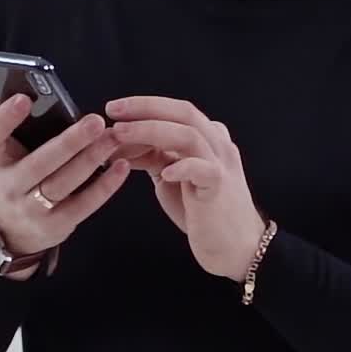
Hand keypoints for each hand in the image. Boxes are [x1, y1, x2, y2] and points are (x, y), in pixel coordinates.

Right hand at [0, 95, 129, 273]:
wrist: (10, 228)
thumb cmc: (12, 173)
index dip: (3, 120)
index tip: (23, 98)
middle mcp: (8, 186)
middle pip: (38, 164)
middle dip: (68, 142)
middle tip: (95, 120)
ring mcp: (31, 209)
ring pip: (62, 183)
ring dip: (91, 160)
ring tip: (113, 138)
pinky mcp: (56, 225)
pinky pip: (83, 205)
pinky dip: (105, 186)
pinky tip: (122, 166)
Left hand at [105, 96, 265, 281]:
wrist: (236, 245)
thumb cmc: (203, 212)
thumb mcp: (173, 177)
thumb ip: (156, 157)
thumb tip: (123, 143)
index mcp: (207, 139)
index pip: (177, 111)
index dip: (145, 106)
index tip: (114, 109)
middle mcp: (217, 145)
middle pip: (184, 113)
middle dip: (146, 108)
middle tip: (114, 110)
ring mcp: (221, 164)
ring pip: (190, 135)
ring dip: (152, 131)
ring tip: (122, 134)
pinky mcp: (220, 187)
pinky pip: (203, 169)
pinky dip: (182, 167)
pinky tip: (164, 172)